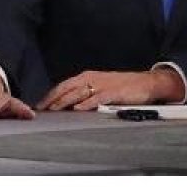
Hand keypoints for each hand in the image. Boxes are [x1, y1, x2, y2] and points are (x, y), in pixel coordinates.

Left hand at [36, 68, 183, 110]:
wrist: (145, 83)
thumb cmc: (121, 86)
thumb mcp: (99, 86)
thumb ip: (85, 93)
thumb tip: (68, 105)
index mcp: (86, 77)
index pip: (63, 85)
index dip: (51, 95)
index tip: (40, 104)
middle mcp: (91, 79)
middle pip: (67, 89)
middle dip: (53, 99)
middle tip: (42, 109)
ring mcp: (102, 85)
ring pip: (78, 93)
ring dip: (65, 102)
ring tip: (54, 109)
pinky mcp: (113, 92)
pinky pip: (97, 98)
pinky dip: (87, 103)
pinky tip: (79, 109)